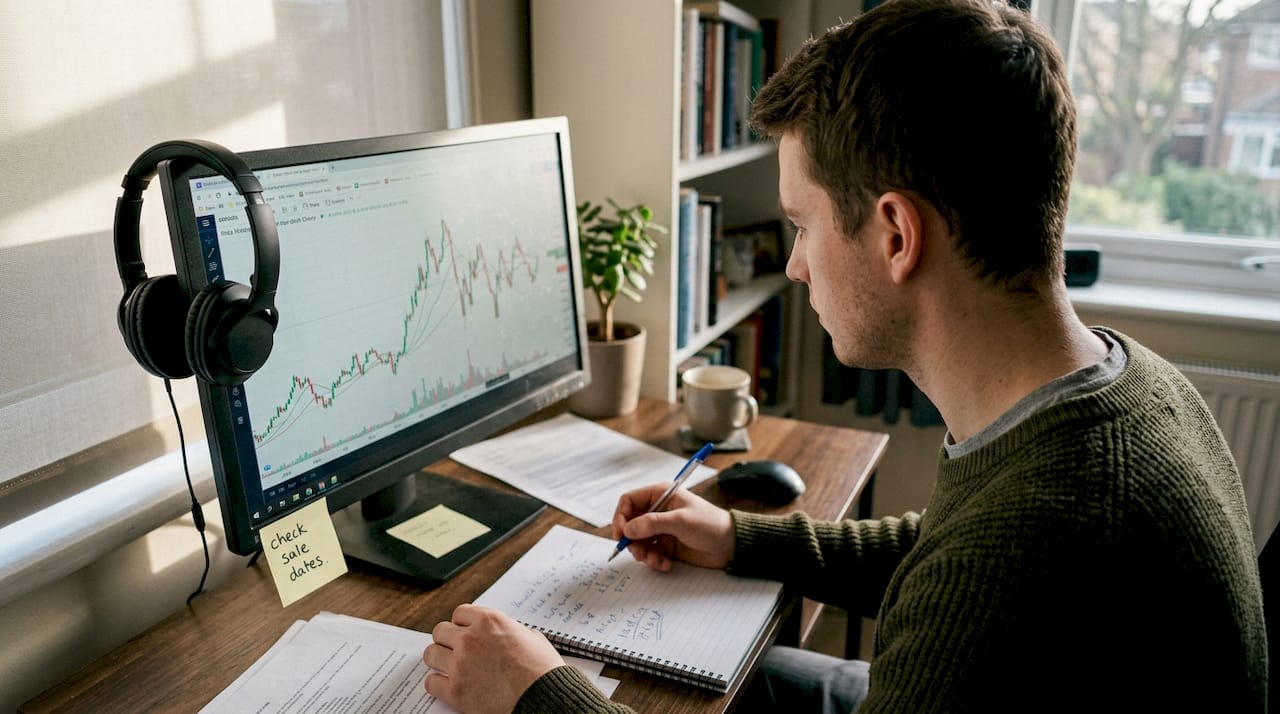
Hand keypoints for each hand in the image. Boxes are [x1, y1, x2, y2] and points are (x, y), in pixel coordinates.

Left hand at [423, 604, 563, 713]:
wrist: (544, 699)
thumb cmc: (543, 671)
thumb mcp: (531, 637)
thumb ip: (509, 631)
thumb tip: (503, 635)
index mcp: (490, 621)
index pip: (459, 613)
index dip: (463, 624)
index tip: (464, 632)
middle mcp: (471, 639)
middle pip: (440, 632)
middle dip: (448, 641)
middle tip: (455, 650)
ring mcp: (460, 665)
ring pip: (431, 654)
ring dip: (439, 660)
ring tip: (448, 667)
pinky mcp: (455, 691)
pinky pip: (431, 683)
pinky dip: (438, 685)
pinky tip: (448, 685)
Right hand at [612, 482, 733, 570]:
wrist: (730, 546)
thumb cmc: (710, 524)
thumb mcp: (681, 521)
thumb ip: (652, 523)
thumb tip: (627, 530)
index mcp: (660, 495)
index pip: (629, 501)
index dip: (621, 516)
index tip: (620, 534)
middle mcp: (657, 510)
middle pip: (630, 523)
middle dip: (631, 540)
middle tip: (638, 553)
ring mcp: (661, 529)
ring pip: (637, 541)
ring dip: (642, 553)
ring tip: (655, 560)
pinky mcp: (666, 545)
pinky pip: (649, 553)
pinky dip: (653, 560)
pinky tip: (666, 564)